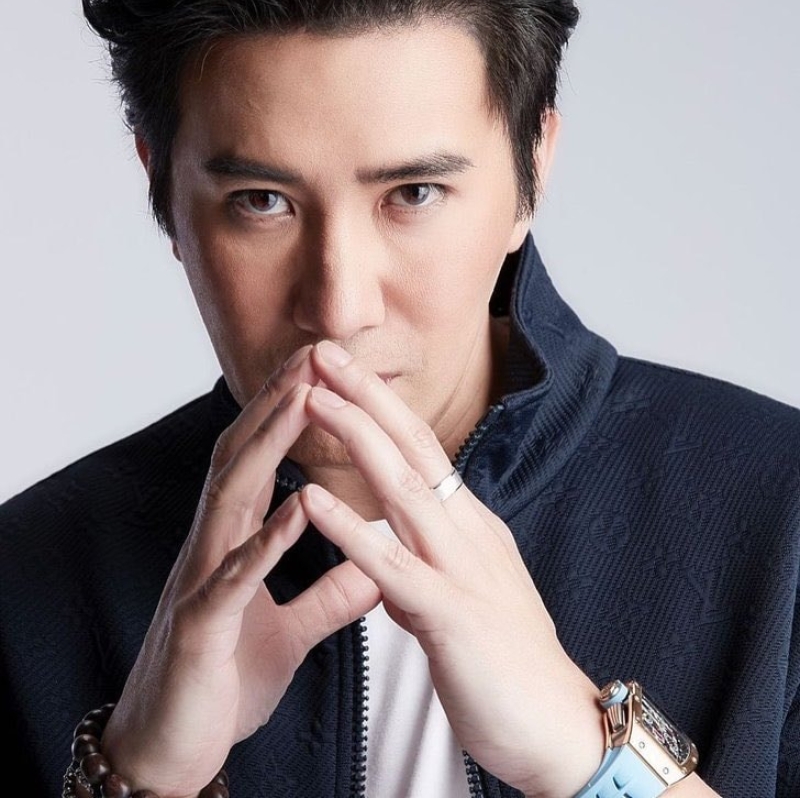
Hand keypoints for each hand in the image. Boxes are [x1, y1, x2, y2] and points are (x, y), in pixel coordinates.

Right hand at [101, 347, 379, 797]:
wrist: (172, 753)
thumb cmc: (225, 682)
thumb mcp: (291, 631)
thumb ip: (330, 594)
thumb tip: (376, 562)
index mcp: (234, 545)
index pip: (260, 462)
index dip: (287, 414)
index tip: (323, 368)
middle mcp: (213, 549)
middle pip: (242, 458)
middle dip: (275, 402)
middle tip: (313, 352)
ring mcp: (201, 583)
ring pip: (231, 498)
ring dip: (267, 445)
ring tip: (303, 398)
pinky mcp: (200, 629)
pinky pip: (232, 578)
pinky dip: (264, 540)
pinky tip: (295, 507)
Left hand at [300, 340, 605, 797]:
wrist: (561, 730)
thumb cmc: (511, 666)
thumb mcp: (469, 599)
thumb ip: (426, 574)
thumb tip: (386, 566)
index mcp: (470, 527)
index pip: (423, 451)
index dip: (381, 408)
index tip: (341, 373)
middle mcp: (469, 533)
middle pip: (414, 449)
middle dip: (366, 396)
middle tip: (322, 350)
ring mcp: (463, 570)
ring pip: (403, 488)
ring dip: (355, 436)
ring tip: (313, 397)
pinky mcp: (452, 617)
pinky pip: (392, 566)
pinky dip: (350, 529)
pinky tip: (311, 499)